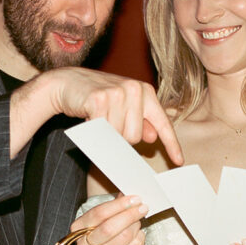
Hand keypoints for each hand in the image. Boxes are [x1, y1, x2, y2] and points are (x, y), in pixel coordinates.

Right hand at [47, 68, 183, 165]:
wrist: (66, 83)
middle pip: (136, 136)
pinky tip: (90, 116)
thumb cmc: (97, 97)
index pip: (163, 122)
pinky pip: (103, 130)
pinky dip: (95, 129)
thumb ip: (139, 120)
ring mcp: (117, 93)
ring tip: (99, 117)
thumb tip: (152, 137)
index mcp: (145, 91)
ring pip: (120, 136)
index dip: (171, 144)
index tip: (179, 161)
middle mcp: (135, 89)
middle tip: (110, 123)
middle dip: (122, 137)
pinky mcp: (99, 99)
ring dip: (107, 133)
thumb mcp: (123, 106)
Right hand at [70, 194, 146, 244]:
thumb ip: (114, 204)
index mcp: (78, 228)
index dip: (118, 205)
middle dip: (129, 215)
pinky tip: (137, 234)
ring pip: (124, 236)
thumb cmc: (106, 232)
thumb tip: (129, 192)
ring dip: (136, 225)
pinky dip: (140, 237)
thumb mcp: (104, 217)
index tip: (134, 199)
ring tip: (137, 221)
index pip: (98, 214)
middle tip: (142, 207)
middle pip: (109, 228)